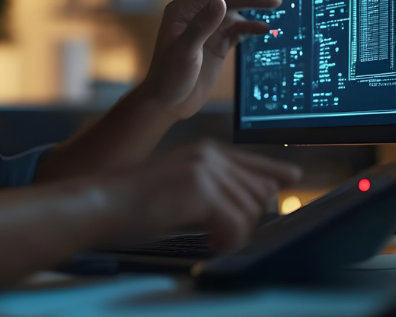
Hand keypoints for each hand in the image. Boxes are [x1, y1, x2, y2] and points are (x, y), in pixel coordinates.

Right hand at [111, 140, 301, 250]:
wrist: (105, 203)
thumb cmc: (137, 202)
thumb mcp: (182, 187)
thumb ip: (217, 188)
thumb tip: (257, 199)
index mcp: (206, 151)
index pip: (254, 162)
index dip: (275, 172)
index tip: (291, 178)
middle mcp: (210, 155)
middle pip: (258, 192)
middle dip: (249, 220)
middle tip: (225, 236)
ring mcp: (206, 170)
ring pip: (249, 211)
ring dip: (236, 234)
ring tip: (213, 242)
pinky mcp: (201, 191)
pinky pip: (235, 225)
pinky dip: (227, 241)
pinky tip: (210, 244)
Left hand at [138, 0, 280, 120]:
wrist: (167, 103)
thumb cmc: (169, 76)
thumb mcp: (186, 51)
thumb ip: (202, 25)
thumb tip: (220, 0)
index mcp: (184, 10)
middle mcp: (196, 15)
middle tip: (275, 0)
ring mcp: (207, 29)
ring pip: (235, 12)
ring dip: (254, 8)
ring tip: (276, 7)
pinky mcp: (216, 43)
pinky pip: (237, 30)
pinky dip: (251, 28)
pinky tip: (264, 30)